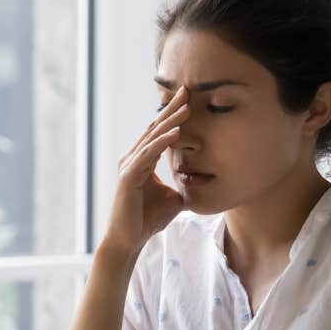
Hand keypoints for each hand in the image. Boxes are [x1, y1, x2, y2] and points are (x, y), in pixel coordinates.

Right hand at [100, 85, 190, 254]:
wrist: (130, 239)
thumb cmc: (149, 219)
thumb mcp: (174, 198)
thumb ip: (183, 186)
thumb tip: (202, 184)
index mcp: (142, 160)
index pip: (159, 132)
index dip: (173, 115)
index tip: (189, 99)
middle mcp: (133, 158)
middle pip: (155, 128)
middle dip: (171, 109)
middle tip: (186, 90)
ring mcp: (129, 166)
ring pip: (152, 138)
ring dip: (170, 122)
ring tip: (186, 107)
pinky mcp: (128, 177)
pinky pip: (148, 155)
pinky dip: (162, 143)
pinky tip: (176, 132)